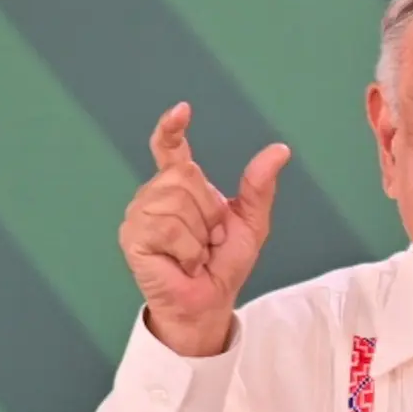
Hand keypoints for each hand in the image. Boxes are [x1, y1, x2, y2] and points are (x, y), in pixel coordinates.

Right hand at [118, 102, 290, 355]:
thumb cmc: (224, 263)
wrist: (210, 302)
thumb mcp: (251, 222)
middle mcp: (155, 194)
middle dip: (209, 211)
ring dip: (198, 234)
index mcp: (180, 186)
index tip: (183, 110)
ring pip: (176, 201)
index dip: (172, 128)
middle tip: (208, 239)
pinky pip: (166, 227)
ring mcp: (140, 214)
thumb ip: (259, 185)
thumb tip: (280, 149)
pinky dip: (186, 249)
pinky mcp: (132, 237)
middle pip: (185, 176)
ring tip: (194, 253)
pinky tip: (182, 263)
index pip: (170, 148)